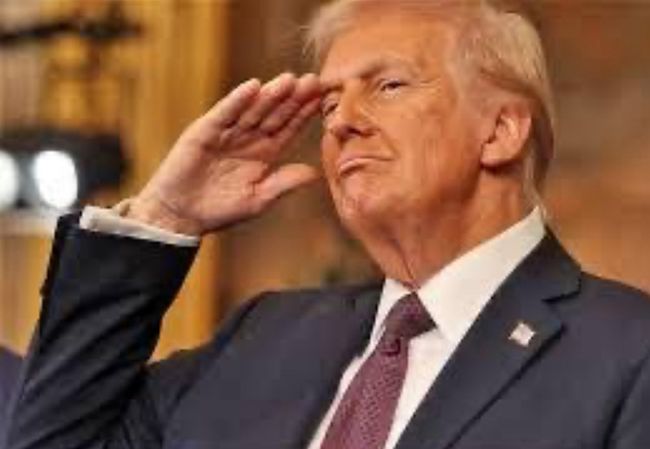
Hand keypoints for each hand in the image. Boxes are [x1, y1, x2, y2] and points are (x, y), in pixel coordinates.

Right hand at [128, 73, 321, 235]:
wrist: (181, 216)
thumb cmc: (221, 210)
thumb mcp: (258, 199)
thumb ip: (284, 184)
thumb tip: (315, 173)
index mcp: (265, 154)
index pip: (289, 130)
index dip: (304, 115)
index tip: (322, 100)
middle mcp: (249, 139)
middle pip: (275, 114)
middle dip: (293, 99)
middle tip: (313, 81)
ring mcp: (227, 132)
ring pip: (253, 110)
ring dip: (270, 95)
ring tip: (289, 80)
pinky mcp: (205, 131)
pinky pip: (224, 113)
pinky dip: (237, 100)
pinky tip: (253, 87)